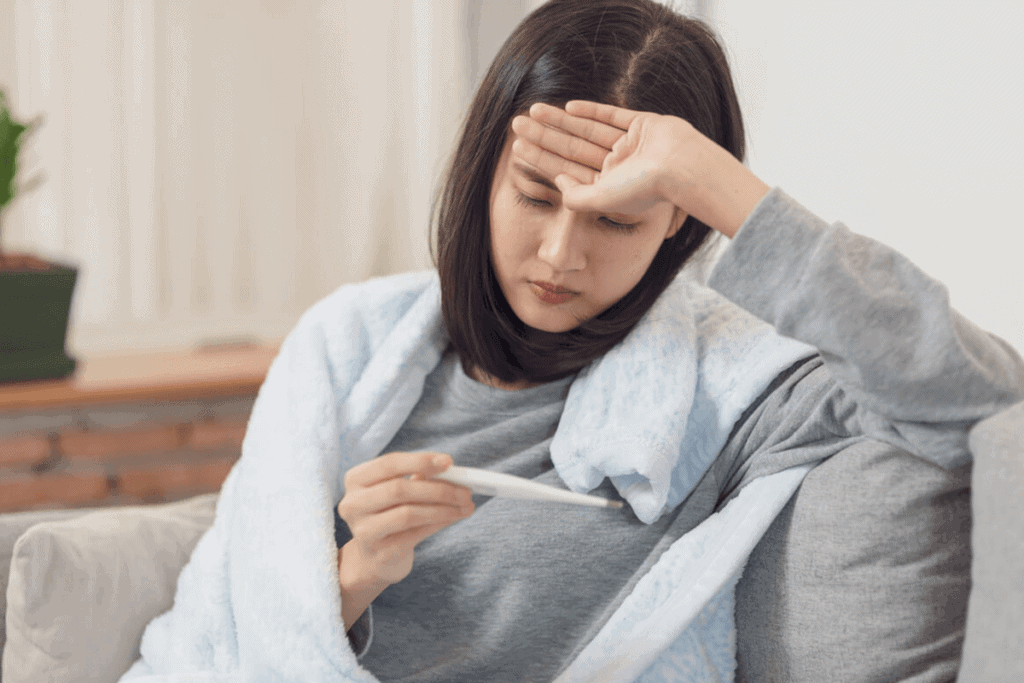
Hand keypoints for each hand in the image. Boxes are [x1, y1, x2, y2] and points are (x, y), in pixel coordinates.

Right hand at [335, 451, 473, 628]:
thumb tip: (453, 471)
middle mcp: (353, 504)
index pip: (389, 464)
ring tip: (466, 505)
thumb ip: (419, 478)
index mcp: (355, 480)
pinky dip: (440, 522)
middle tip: (465, 490)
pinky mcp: (380, 552)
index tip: (449, 462)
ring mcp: (363, 530)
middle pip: (399, 489)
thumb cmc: (390, 515)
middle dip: (438, 488)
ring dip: (444, 508)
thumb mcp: (397, 492)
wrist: (374, 558)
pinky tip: (455, 517)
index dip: (420, 461)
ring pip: (409, 513)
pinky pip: (416, 534)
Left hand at [512, 101, 769, 237]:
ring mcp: (631, 146)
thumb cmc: (645, 189)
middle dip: (544, 136)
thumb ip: (576, 197)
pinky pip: (613, 116)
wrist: (685, 168)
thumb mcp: (602, 200)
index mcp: (608, 189)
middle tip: (516, 124)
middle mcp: (618, 168)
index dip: (541, 159)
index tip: (518, 149)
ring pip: (588, 131)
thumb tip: (558, 182)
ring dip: (561, 121)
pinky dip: (592, 111)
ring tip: (533, 111)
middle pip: (573, 149)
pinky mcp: (644, 126)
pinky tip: (569, 107)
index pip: (567, 171)